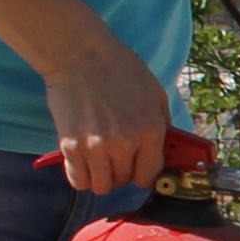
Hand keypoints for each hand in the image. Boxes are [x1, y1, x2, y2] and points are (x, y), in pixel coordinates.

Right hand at [39, 40, 175, 198]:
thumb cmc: (119, 69)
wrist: (80, 54)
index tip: (138, 168)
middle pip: (125, 181)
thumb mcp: (155, 93)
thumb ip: (162, 124)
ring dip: (102, 177)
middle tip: (117, 157)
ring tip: (99, 161)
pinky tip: (83, 163)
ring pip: (101, 186)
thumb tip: (168, 150)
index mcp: (150, 130)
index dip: (144, 173)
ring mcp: (95, 146)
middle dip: (123, 173)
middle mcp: (124, 143)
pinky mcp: (70, 145)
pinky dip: (81, 176)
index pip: (150, 175)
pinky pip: (77, 180)